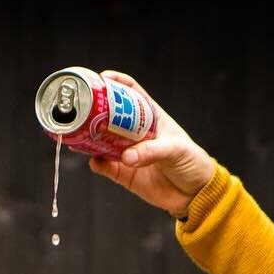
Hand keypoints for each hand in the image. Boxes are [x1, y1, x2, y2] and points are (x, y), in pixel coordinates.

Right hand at [87, 71, 215, 217]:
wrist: (195, 195)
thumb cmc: (192, 162)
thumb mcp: (176, 150)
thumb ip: (151, 152)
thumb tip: (126, 157)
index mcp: (151, 117)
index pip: (131, 93)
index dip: (116, 83)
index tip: (101, 79)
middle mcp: (136, 133)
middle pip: (110, 116)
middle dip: (95, 112)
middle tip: (82, 110)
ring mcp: (128, 153)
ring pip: (102, 142)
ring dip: (89, 139)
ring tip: (77, 135)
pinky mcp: (125, 174)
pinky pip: (105, 167)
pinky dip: (97, 164)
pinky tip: (94, 161)